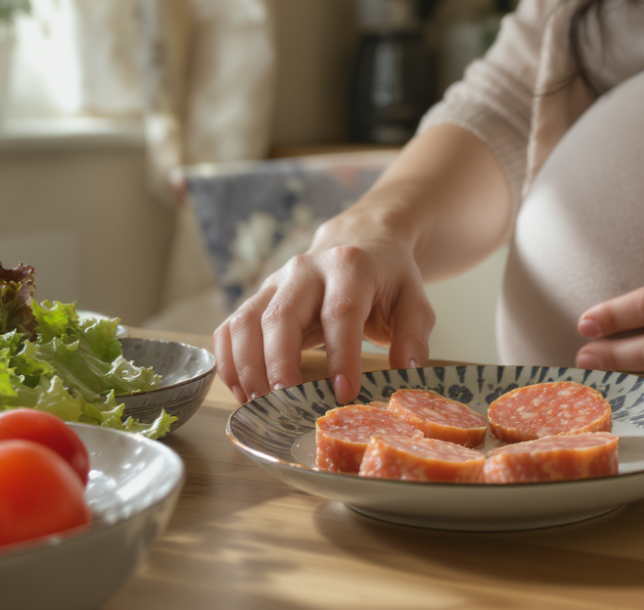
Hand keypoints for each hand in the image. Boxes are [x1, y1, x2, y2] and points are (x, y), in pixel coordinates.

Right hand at [214, 215, 434, 404]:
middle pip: (281, 316)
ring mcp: (276, 282)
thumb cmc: (387, 278)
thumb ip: (414, 335)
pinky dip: (229, 360)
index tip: (344, 393)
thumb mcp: (414, 300)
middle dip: (278, 363)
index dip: (341, 355)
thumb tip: (405, 371)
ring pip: (246, 321)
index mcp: (349, 267)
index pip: (340, 313)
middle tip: (285, 402)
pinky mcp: (259, 297)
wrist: (361, 241)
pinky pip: (231, 327)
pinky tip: (242, 390)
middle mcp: (306, 270)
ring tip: (258, 403)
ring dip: (247, 365)